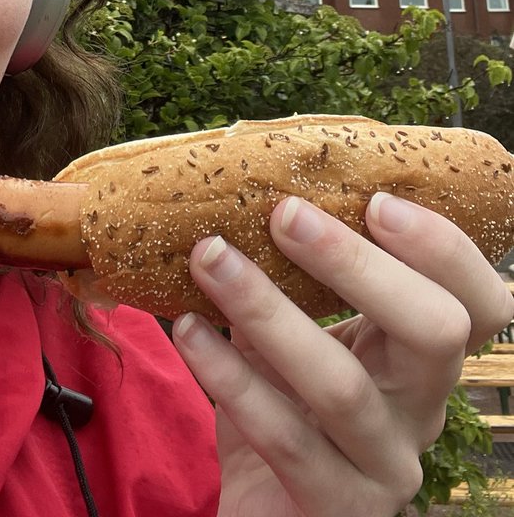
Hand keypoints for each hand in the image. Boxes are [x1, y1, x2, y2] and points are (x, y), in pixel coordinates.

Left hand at [172, 192, 513, 516]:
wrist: (263, 509)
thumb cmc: (282, 404)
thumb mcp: (297, 333)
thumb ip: (290, 275)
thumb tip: (239, 184)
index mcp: (421, 354)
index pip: (479, 302)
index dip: (443, 249)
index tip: (374, 199)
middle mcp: (420, 408)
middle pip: (436, 332)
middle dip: (358, 263)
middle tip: (283, 213)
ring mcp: (386, 464)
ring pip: (344, 385)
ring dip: (268, 310)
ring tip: (210, 257)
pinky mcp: (337, 506)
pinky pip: (284, 438)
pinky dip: (230, 378)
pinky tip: (190, 331)